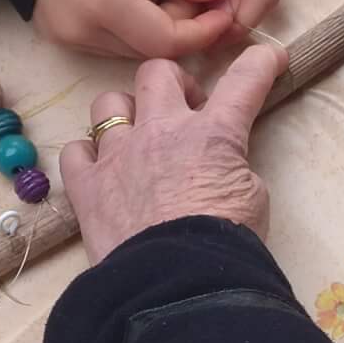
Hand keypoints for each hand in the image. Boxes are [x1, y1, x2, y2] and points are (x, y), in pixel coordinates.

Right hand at [36, 0, 234, 58]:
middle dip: (183, 27)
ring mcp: (66, 38)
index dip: (203, 32)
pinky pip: (108, 43)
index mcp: (103, 2)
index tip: (225, 12)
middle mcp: (83, 31)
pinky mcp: (58, 36)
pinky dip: (132, 26)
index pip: (167, 42)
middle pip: (150, 50)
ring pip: (131, 50)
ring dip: (157, 27)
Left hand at [60, 47, 282, 260]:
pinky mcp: (87, 186)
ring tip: (136, 139)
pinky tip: (100, 169)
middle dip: (174, 83)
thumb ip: (233, 170)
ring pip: (108, 103)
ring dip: (124, 114)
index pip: (244, 81)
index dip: (260, 62)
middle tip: (186, 111)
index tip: (268, 57)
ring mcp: (118, 155)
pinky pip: (75, 151)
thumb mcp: (253, 200)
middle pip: (158, 73)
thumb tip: (218, 169)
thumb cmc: (226, 245)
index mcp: (213, 134)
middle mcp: (161, 131)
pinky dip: (87, 155)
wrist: (178, 285)